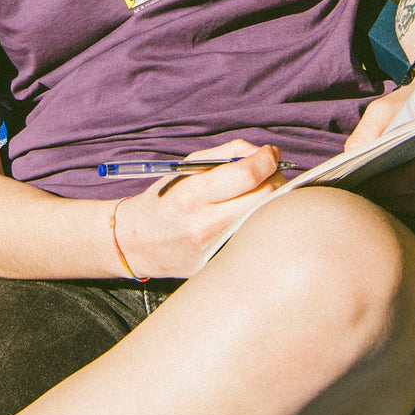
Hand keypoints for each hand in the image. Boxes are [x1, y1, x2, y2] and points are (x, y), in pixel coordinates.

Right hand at [114, 140, 286, 278]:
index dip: (267, 158)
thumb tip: (263, 153)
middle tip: (269, 173)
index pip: (247, 174)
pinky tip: (250, 214)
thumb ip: (226, 154)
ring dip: (272, 200)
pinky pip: (258, 236)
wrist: (139, 243)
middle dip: (275, 177)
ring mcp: (218, 248)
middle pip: (266, 197)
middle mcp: (206, 225)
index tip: (271, 152)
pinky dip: (261, 220)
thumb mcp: (187, 169)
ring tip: (258, 193)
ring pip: (268, 218)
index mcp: (192, 196)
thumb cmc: (165, 200)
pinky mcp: (224, 263)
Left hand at [347, 85, 414, 214]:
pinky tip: (409, 197)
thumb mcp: (384, 108)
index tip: (363, 188)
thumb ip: (365, 133)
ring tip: (384, 198)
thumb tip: (349, 164)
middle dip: (393, 201)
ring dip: (407, 207)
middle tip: (370, 198)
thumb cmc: (414, 104)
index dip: (386, 189)